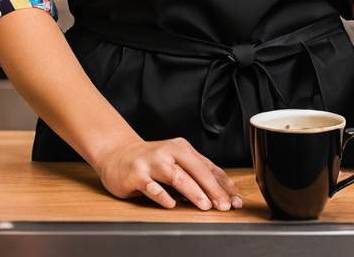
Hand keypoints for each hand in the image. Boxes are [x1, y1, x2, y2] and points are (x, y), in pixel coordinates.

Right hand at [95, 136, 243, 211]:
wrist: (118, 154)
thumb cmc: (152, 161)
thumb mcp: (175, 161)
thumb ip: (194, 173)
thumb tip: (222, 191)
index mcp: (182, 148)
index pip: (208, 166)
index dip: (223, 184)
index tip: (235, 199)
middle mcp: (169, 152)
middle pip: (196, 169)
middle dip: (212, 188)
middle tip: (225, 205)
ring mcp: (152, 163)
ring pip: (177, 176)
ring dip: (193, 191)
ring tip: (205, 205)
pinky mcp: (137, 175)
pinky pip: (152, 187)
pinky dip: (163, 196)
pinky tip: (171, 204)